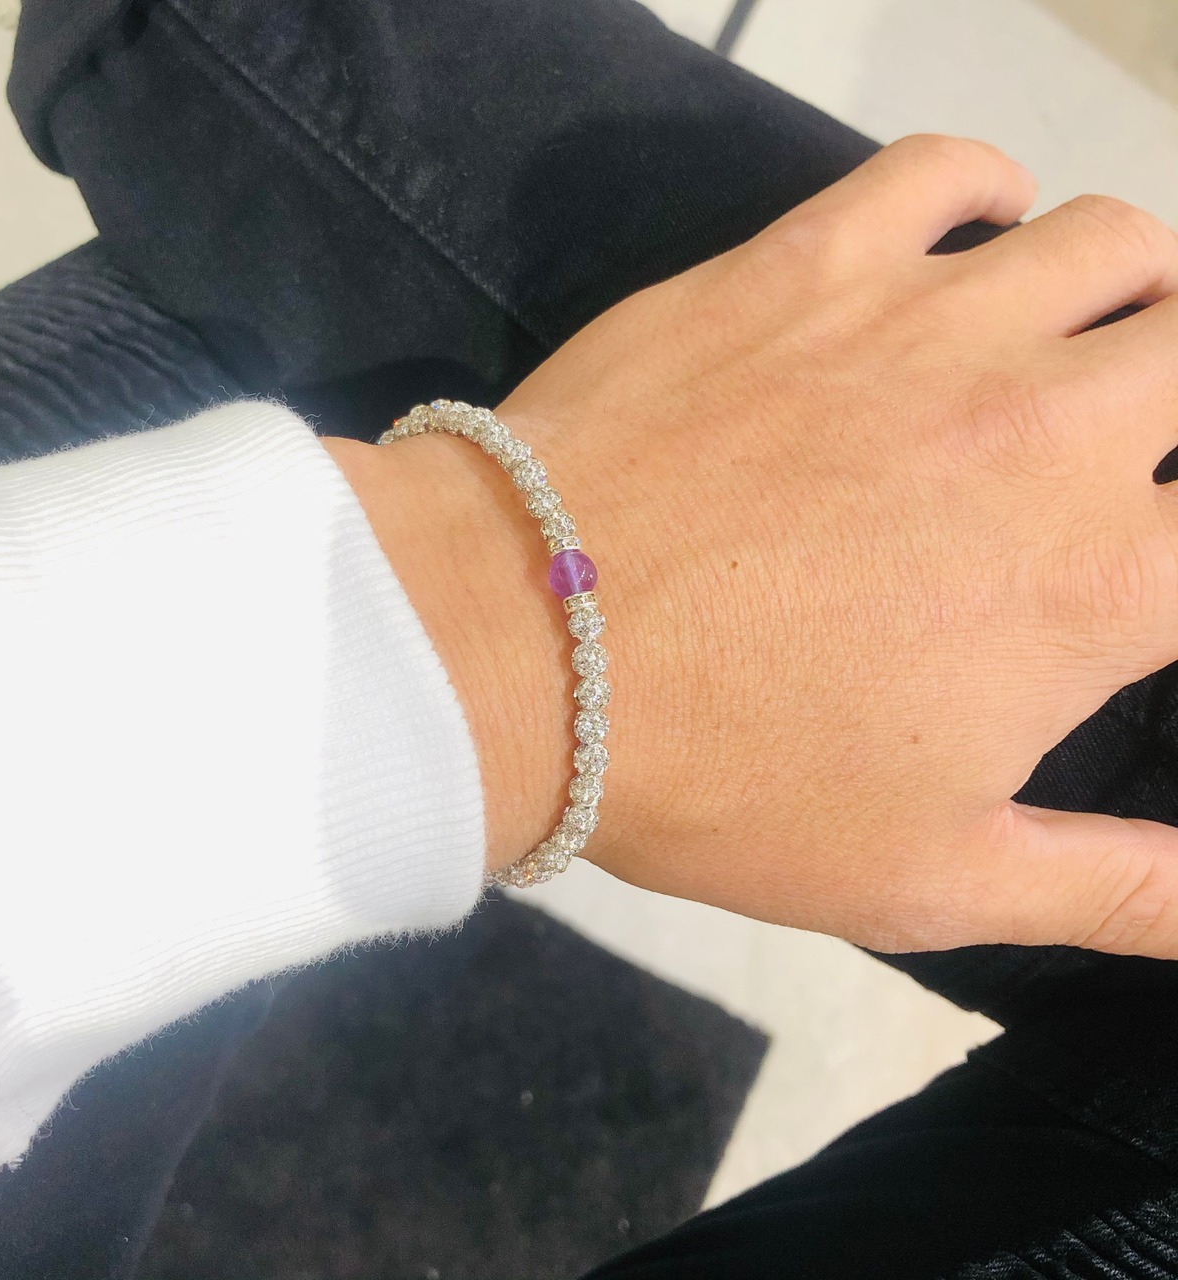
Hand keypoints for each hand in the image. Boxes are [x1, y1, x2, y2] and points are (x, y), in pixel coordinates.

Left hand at [479, 134, 1177, 957]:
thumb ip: (1111, 893)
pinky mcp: (807, 264)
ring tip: (1080, 342)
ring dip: (1126, 292)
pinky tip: (975, 235)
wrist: (523, 654)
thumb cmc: (721, 779)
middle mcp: (1043, 425)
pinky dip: (984, 190)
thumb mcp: (931, 880)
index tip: (1147, 563)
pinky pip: (941, 171)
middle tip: (1134, 448)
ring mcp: (922, 324)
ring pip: (1108, 246)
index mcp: (1093, 581)